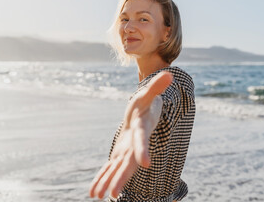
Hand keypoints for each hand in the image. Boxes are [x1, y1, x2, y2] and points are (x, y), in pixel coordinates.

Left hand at [89, 71, 172, 198]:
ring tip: (98, 196)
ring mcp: (127, 151)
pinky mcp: (119, 154)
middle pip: (128, 162)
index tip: (145, 163)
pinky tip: (94, 192)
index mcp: (142, 129)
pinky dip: (102, 178)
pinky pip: (110, 168)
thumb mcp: (148, 94)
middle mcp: (135, 144)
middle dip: (121, 177)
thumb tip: (169, 74)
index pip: (142, 140)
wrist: (143, 117)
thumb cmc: (145, 104)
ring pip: (117, 169)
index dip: (143, 150)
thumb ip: (156, 87)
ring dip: (108, 182)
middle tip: (113, 193)